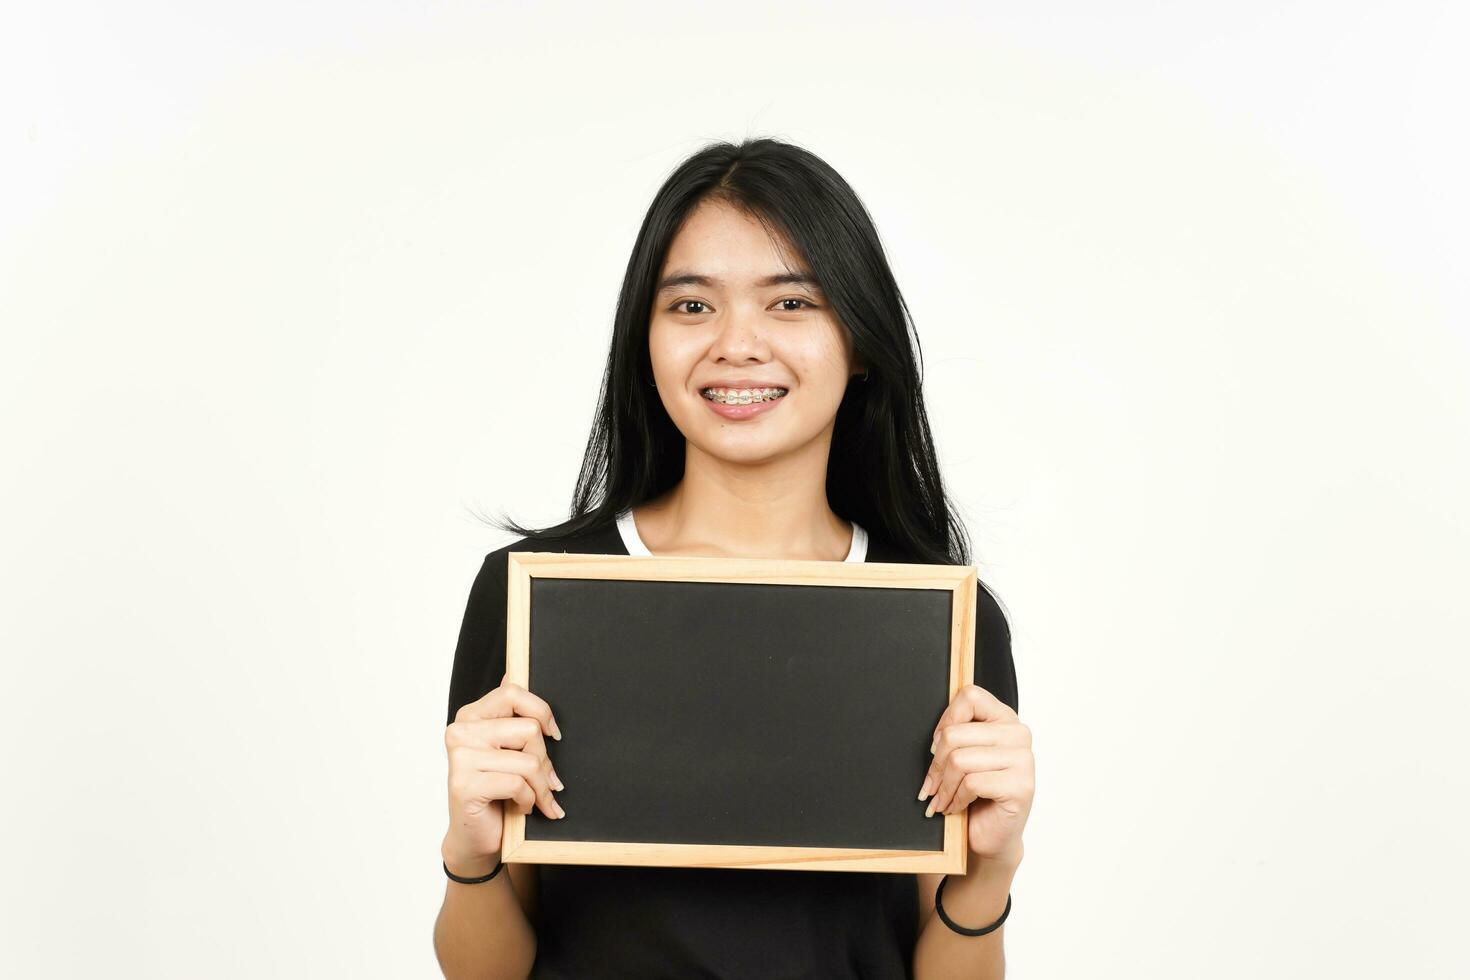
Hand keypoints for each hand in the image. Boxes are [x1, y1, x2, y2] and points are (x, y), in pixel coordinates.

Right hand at [442, 672, 565, 871]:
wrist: (476, 839)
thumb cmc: (495, 793)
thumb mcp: (505, 751)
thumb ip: (507, 714)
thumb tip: (512, 674)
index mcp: (471, 716)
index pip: (512, 693)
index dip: (542, 711)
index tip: (554, 734)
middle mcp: (460, 732)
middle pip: (529, 729)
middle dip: (546, 761)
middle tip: (546, 782)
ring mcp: (459, 758)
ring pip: (528, 760)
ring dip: (541, 787)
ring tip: (537, 799)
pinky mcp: (464, 784)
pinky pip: (517, 784)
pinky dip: (529, 801)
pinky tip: (522, 808)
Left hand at [916, 684, 1032, 862]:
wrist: (991, 836)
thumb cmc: (975, 794)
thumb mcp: (964, 755)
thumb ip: (957, 733)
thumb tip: (936, 733)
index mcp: (1004, 718)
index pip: (969, 696)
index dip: (945, 721)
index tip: (937, 747)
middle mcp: (1018, 734)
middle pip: (955, 734)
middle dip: (936, 765)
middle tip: (931, 785)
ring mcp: (1023, 760)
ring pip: (960, 760)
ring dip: (943, 787)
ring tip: (942, 799)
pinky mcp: (1021, 786)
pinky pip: (971, 783)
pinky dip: (956, 799)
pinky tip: (957, 807)